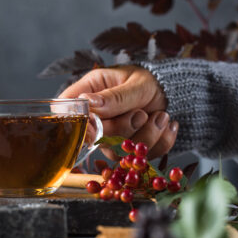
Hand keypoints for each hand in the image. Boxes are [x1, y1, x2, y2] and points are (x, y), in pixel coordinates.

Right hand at [59, 65, 178, 158]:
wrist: (170, 91)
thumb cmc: (148, 80)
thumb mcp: (136, 83)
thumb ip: (114, 97)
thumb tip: (88, 102)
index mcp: (87, 93)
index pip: (67, 113)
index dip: (78, 124)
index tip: (97, 127)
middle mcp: (94, 118)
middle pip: (95, 138)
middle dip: (123, 128)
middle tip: (141, 113)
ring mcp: (109, 137)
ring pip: (118, 151)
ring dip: (146, 135)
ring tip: (161, 116)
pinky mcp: (126, 150)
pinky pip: (140, 157)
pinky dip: (159, 142)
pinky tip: (166, 125)